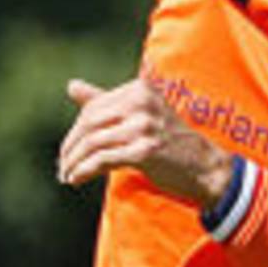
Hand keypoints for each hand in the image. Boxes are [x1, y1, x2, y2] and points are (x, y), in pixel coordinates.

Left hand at [56, 76, 232, 207]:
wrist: (205, 167)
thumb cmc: (170, 142)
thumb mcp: (139, 114)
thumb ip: (104, 101)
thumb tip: (71, 86)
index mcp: (138, 89)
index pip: (92, 109)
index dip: (74, 132)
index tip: (67, 152)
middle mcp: (141, 102)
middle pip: (89, 125)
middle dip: (70, 148)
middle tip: (62, 167)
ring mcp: (144, 126)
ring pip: (92, 143)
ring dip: (74, 163)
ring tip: (66, 176)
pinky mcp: (145, 151)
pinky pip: (102, 160)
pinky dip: (84, 171)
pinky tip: (76, 180)